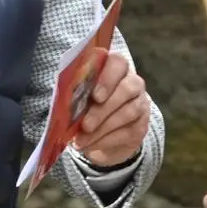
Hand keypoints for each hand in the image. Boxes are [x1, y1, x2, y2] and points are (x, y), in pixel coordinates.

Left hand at [71, 52, 150, 168]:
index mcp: (115, 68)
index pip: (118, 63)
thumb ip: (77, 95)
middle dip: (104, 108)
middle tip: (85, 124)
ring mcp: (140, 103)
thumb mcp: (80, 98)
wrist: (103, 135)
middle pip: (127, 88)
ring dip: (103, 128)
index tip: (95, 95)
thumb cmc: (87, 108)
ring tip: (82, 139)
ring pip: (129, 112)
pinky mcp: (141, 126)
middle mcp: (133, 82)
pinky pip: (128, 132)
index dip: (107, 78)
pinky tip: (90, 144)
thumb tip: (64, 106)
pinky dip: (106, 140)